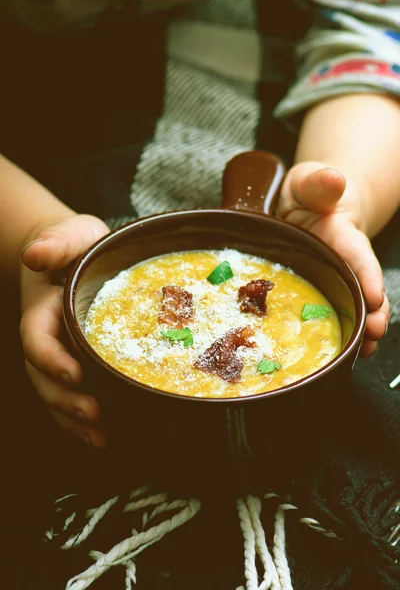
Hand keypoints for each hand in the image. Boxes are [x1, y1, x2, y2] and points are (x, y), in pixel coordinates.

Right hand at [20, 214, 109, 446]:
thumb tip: (36, 255)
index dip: (50, 359)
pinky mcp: (77, 365)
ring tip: (102, 439)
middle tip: (96, 413)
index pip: (36, 340)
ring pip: (55, 395)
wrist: (77, 257)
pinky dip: (82, 421)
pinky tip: (105, 438)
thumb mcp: (71, 234)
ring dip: (74, 420)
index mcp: (42, 310)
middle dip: (65, 400)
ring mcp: (59, 356)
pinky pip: (72, 396)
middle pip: (43, 377)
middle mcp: (47, 339)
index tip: (75, 374)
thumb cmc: (77, 245)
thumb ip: (56, 241)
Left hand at [277, 161, 387, 356]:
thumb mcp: (307, 182)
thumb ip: (317, 182)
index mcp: (342, 236)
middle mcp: (345, 262)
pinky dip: (343, 331)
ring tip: (362, 351)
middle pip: (363, 289)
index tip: (376, 296)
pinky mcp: (326, 292)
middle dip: (372, 313)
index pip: (358, 255)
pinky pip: (336, 313)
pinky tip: (343, 351)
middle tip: (373, 335)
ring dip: (360, 329)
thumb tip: (332, 179)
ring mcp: (336, 280)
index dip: (367, 276)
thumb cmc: (307, 194)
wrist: (304, 209)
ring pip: (354, 307)